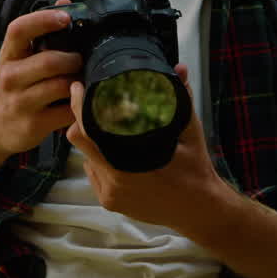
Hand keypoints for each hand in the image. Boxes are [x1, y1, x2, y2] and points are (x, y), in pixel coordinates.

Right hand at [0, 0, 81, 155]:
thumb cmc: (14, 86)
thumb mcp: (19, 58)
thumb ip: (40, 32)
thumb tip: (64, 2)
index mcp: (9, 55)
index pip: (19, 30)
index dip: (43, 20)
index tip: (65, 17)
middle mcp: (11, 77)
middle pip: (49, 61)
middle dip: (73, 59)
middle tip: (80, 60)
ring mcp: (21, 102)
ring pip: (60, 86)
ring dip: (78, 82)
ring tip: (81, 80)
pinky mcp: (34, 125)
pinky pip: (66, 112)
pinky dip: (78, 106)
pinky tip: (78, 102)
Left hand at [65, 63, 226, 231]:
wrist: (198, 208)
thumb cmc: (195, 168)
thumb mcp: (190, 131)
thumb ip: (181, 99)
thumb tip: (179, 69)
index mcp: (127, 163)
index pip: (86, 130)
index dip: (78, 106)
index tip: (78, 87)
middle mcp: (113, 180)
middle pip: (80, 142)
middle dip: (81, 120)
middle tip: (90, 102)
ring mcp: (110, 194)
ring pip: (86, 158)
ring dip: (91, 142)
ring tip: (105, 128)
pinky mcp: (110, 203)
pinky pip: (93, 174)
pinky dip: (98, 161)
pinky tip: (112, 153)